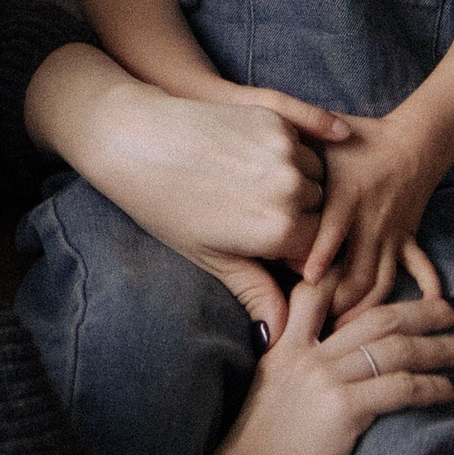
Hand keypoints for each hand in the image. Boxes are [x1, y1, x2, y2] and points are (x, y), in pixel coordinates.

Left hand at [56, 66, 353, 338]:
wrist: (134, 139)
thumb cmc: (165, 205)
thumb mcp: (210, 256)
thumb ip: (254, 291)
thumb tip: (279, 335)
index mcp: (277, 231)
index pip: (314, 250)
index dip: (292, 251)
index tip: (266, 246)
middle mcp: (289, 191)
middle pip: (319, 213)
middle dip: (297, 217)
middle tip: (252, 212)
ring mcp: (285, 151)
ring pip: (317, 177)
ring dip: (297, 183)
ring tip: (251, 185)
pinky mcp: (276, 119)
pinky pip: (306, 142)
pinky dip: (293, 152)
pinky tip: (260, 158)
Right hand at [180, 250, 453, 454]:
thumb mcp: (266, 407)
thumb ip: (291, 382)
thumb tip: (322, 387)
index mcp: (282, 351)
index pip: (318, 294)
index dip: (357, 278)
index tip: (395, 277)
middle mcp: (303, 356)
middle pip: (376, 316)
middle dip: (425, 308)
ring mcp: (323, 380)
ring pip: (396, 347)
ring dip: (442, 347)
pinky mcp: (342, 410)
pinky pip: (401, 387)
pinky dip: (434, 386)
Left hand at [303, 103, 448, 318]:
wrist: (415, 137)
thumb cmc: (358, 138)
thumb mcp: (322, 142)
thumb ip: (289, 157)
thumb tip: (252, 168)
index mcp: (345, 197)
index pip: (328, 237)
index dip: (316, 263)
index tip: (302, 286)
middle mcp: (370, 219)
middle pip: (355, 273)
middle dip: (336, 303)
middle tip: (313, 329)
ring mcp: (392, 232)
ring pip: (381, 280)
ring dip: (364, 309)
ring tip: (343, 333)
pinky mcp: (408, 238)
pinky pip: (419, 267)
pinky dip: (426, 289)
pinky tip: (426, 312)